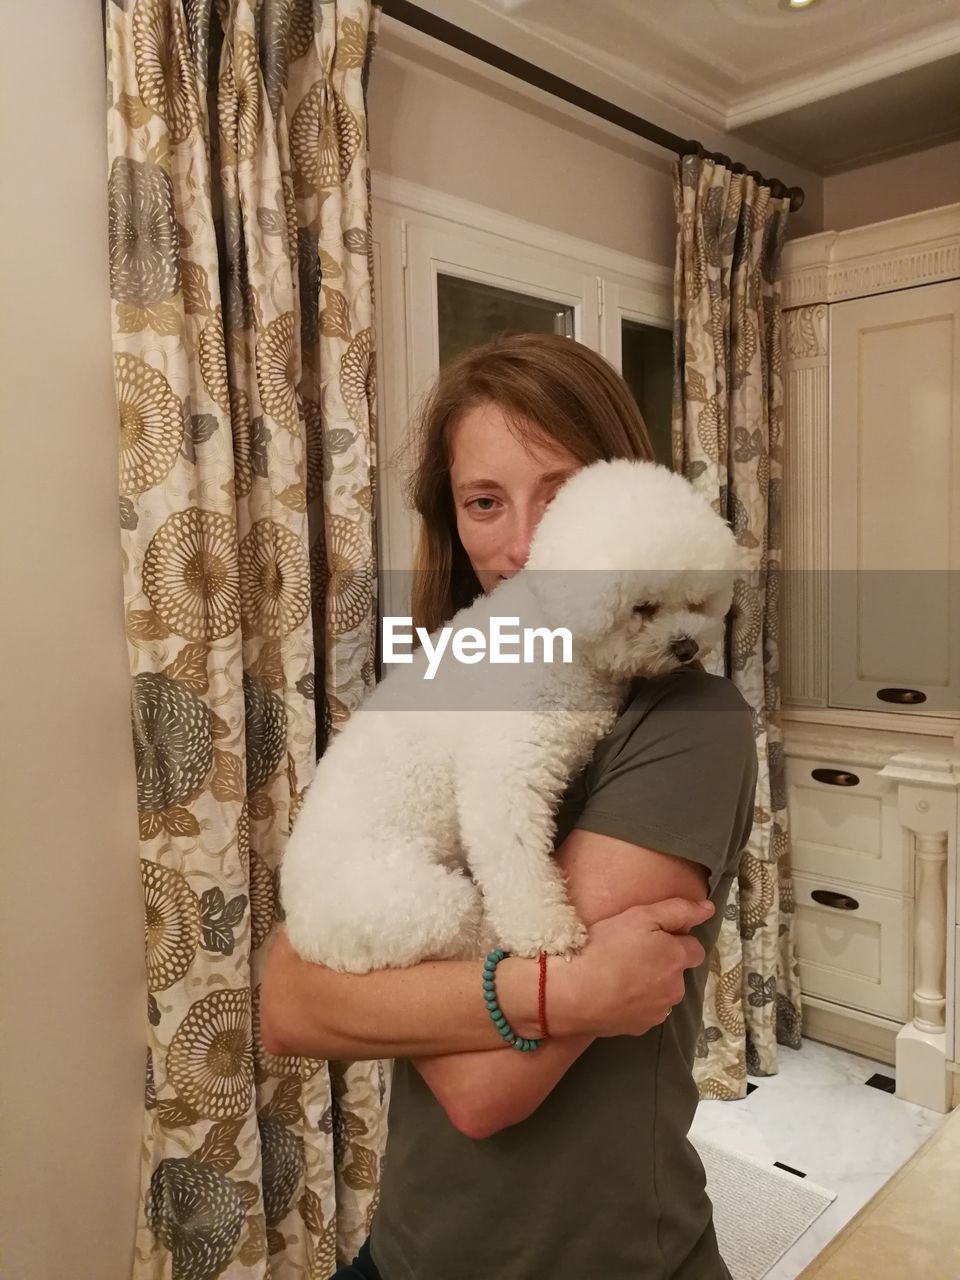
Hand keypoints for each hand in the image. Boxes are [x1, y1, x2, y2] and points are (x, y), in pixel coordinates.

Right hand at [555, 898, 713, 1038]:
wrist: (574, 993)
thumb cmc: (606, 947)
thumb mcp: (640, 916)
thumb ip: (678, 910)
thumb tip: (709, 909)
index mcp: (678, 959)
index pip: (695, 948)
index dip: (676, 939)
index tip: (652, 936)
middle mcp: (676, 988)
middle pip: (678, 971)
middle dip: (664, 962)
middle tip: (632, 952)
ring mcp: (659, 1011)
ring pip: (663, 992)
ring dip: (652, 983)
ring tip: (622, 974)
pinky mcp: (641, 1028)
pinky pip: (647, 1010)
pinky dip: (638, 1002)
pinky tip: (616, 993)